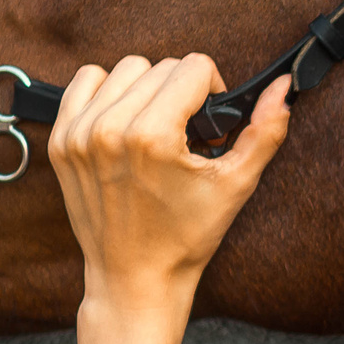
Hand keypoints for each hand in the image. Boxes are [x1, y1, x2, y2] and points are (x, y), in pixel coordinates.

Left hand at [47, 53, 291, 312]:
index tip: (209, 126)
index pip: (194, 67)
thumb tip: (283, 87)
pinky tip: (125, 122)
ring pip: (126, 69)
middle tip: (185, 136)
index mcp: (153, 136)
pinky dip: (108, 92)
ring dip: (147, 90)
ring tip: (155, 127)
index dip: (213, 92)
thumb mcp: (234, 184)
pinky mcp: (61, 141)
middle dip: (182, 95)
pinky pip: (85, 82)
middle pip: (162, 66)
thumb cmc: (184, 238)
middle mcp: (110, 129)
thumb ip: (264, 131)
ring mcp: (79, 134)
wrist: (135, 277)